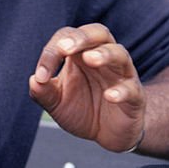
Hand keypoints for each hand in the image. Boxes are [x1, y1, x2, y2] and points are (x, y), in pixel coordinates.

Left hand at [29, 24, 144, 151]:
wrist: (108, 135)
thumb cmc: (83, 110)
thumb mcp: (57, 104)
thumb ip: (44, 93)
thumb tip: (33, 80)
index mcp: (81, 54)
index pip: (68, 38)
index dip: (52, 51)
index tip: (41, 74)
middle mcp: (104, 59)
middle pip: (99, 33)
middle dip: (82, 37)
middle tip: (66, 48)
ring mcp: (122, 75)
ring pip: (120, 54)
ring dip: (105, 54)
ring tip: (91, 59)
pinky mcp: (135, 96)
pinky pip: (131, 88)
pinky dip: (121, 90)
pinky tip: (110, 96)